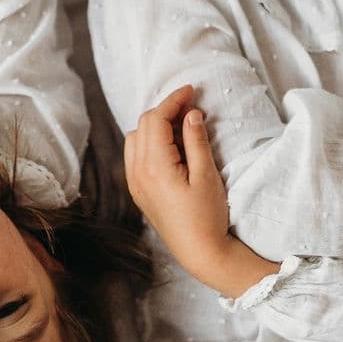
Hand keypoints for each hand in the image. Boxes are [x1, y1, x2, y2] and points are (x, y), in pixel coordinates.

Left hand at [124, 86, 277, 297]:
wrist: (199, 251)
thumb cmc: (207, 216)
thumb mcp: (207, 175)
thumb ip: (196, 141)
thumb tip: (191, 113)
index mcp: (154, 166)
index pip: (157, 119)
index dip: (173, 100)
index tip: (191, 90)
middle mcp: (137, 172)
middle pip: (144, 124)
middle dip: (165, 109)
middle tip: (191, 104)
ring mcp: (135, 182)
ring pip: (136, 137)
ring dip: (156, 124)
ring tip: (182, 123)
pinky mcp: (138, 190)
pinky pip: (135, 154)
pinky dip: (149, 141)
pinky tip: (170, 144)